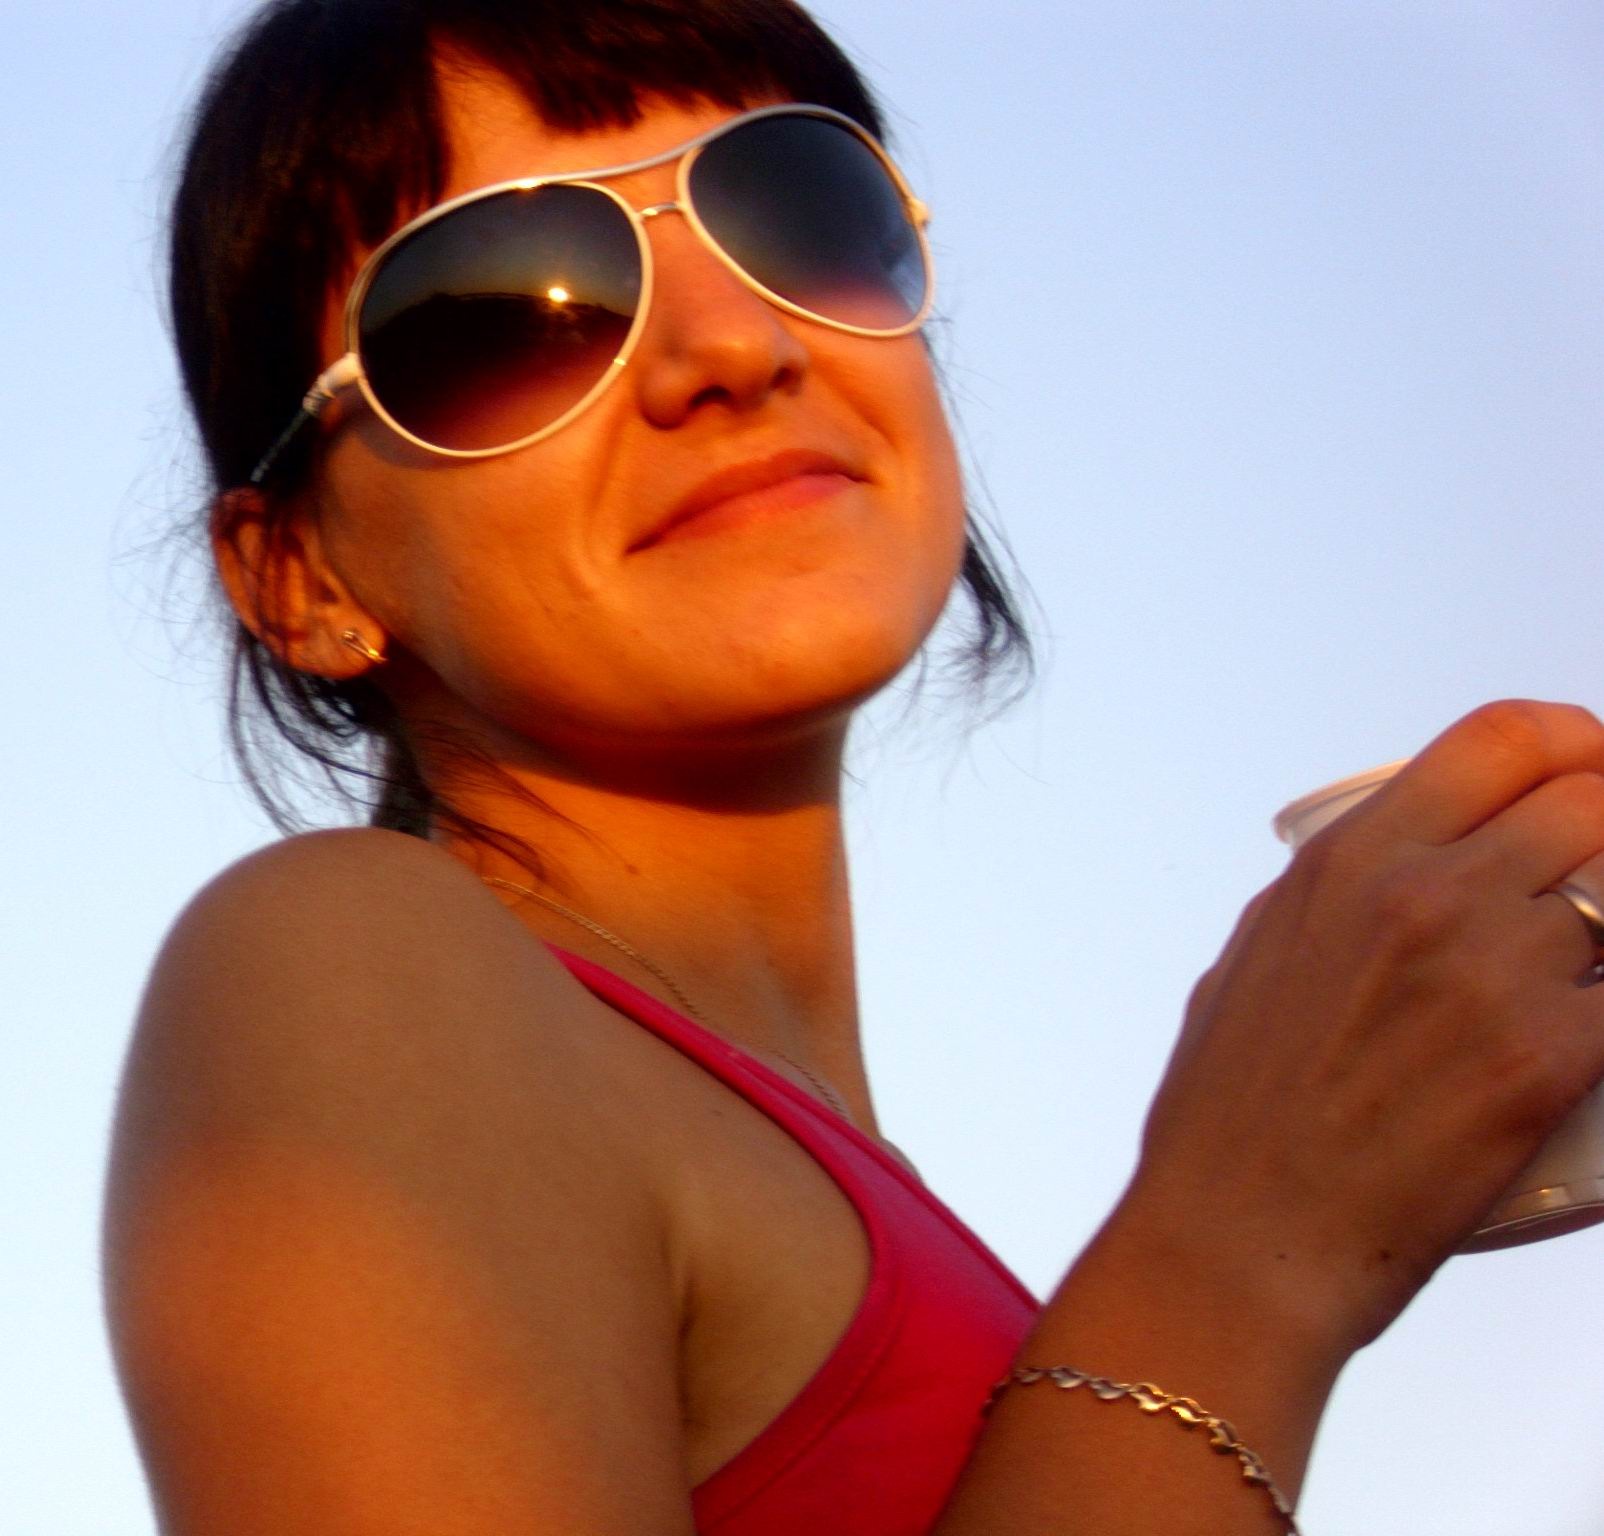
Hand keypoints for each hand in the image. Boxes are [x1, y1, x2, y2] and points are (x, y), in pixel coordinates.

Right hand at [1126, 700, 1603, 1358]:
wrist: (1238, 1238)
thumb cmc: (1233, 1116)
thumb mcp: (1261, 957)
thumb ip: (1341, 893)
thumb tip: (1409, 864)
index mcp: (1349, 860)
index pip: (1504, 739)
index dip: (1577, 741)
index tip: (1591, 771)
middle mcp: (1423, 895)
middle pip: (1592, 802)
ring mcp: (1490, 974)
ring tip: (1586, 968)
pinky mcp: (1546, 1062)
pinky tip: (1588, 1031)